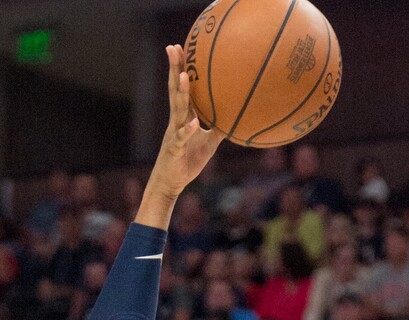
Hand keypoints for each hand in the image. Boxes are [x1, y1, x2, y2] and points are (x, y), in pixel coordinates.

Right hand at [149, 45, 221, 200]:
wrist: (171, 182)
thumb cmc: (188, 161)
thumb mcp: (208, 143)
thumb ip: (219, 128)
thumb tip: (236, 118)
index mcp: (183, 117)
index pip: (182, 88)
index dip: (181, 68)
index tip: (182, 47)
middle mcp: (176, 121)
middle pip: (175, 90)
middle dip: (174, 69)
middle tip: (173, 47)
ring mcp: (174, 133)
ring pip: (176, 110)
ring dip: (180, 93)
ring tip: (183, 76)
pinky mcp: (174, 149)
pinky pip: (181, 138)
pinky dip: (187, 131)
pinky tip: (192, 124)